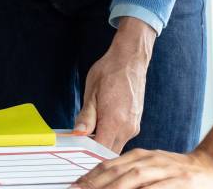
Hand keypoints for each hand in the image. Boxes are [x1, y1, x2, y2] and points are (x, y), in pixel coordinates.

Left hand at [72, 148, 212, 188]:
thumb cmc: (177, 171)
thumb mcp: (150, 167)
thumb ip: (129, 173)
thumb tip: (101, 183)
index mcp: (140, 156)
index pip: (109, 166)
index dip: (91, 177)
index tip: (76, 186)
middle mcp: (151, 160)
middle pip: (118, 172)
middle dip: (97, 184)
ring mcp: (167, 170)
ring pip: (135, 178)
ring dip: (115, 188)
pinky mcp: (182, 181)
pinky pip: (159, 188)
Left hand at [73, 18, 155, 153]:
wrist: (130, 59)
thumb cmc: (109, 72)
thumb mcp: (91, 93)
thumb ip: (86, 117)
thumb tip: (78, 134)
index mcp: (115, 121)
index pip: (101, 150)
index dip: (88, 153)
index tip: (76, 149)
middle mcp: (128, 127)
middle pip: (109, 151)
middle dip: (94, 150)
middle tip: (79, 141)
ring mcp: (134, 126)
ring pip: (116, 145)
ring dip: (103, 142)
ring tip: (88, 130)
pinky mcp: (136, 122)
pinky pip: (121, 137)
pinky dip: (110, 135)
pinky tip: (100, 124)